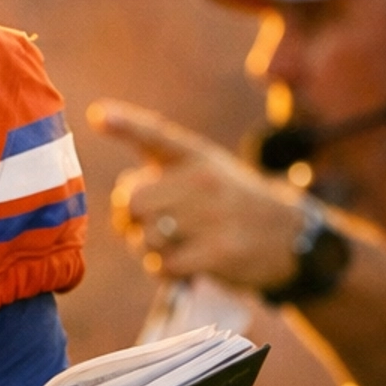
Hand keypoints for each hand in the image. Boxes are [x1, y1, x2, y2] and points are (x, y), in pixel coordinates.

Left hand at [90, 99, 310, 294]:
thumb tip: (121, 201)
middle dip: (129, 220)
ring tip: (172, 245)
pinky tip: (184, 263)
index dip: (125, 123)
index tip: (97, 115)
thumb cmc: (232, 203)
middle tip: (145, 226)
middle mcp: (204, 180)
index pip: (156, 134)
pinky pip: (166, 265)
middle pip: (133, 202)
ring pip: (146, 238)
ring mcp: (212, 216)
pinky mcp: (219, 252)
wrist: (289, 235)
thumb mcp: (207, 172)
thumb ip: (164, 176)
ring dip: (148, 249)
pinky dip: (165, 270)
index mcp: (197, 155)